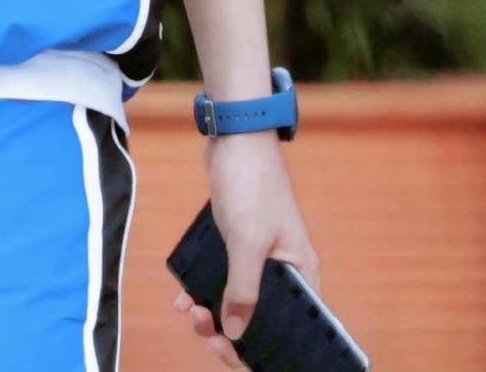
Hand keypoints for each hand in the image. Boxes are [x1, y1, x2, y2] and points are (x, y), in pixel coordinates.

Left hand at [171, 131, 320, 365]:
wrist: (235, 134)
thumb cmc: (251, 182)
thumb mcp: (247, 241)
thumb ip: (242, 289)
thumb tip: (235, 332)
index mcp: (301, 274)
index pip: (290, 329)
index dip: (262, 350)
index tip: (231, 351)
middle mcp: (284, 270)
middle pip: (261, 319)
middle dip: (230, 331)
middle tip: (203, 328)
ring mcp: (260, 256)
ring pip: (238, 300)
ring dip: (213, 312)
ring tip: (190, 310)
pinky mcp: (238, 242)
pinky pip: (222, 278)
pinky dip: (204, 289)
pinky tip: (184, 296)